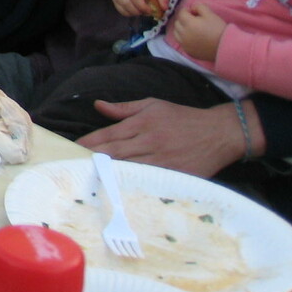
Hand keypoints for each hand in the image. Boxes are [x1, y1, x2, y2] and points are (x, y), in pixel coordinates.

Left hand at [78, 97, 256, 175]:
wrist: (220, 132)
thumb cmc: (183, 117)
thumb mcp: (153, 105)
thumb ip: (123, 108)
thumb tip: (98, 105)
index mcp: (142, 123)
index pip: (108, 135)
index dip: (88, 142)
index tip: (72, 148)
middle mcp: (149, 141)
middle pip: (114, 153)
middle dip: (92, 158)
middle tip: (72, 165)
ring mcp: (162, 160)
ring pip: (129, 167)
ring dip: (108, 172)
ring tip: (88, 176)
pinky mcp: (175, 174)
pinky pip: (149, 179)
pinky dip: (132, 182)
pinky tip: (117, 187)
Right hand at [111, 0, 167, 19]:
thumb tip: (165, 8)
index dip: (143, 6)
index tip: (150, 11)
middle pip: (127, 3)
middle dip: (139, 11)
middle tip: (147, 12)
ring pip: (124, 9)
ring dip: (135, 13)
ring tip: (142, 10)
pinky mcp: (114, 0)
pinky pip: (121, 11)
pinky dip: (130, 13)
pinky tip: (136, 9)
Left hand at [169, 1, 225, 61]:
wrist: (226, 47)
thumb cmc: (218, 29)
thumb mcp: (210, 14)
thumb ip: (199, 6)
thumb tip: (192, 7)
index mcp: (188, 23)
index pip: (181, 13)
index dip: (187, 10)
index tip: (194, 12)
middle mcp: (183, 34)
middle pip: (177, 23)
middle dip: (183, 19)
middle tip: (194, 20)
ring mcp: (184, 44)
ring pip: (176, 33)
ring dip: (181, 28)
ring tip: (192, 29)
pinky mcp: (187, 51)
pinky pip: (181, 42)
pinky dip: (184, 38)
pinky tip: (193, 38)